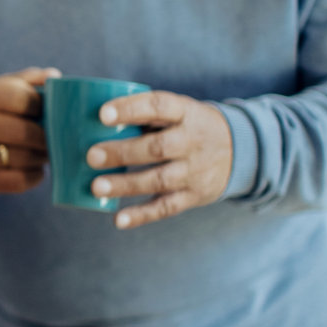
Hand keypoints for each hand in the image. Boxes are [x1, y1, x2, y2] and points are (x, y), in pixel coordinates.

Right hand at [0, 67, 60, 193]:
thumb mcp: (4, 88)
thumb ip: (31, 80)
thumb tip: (54, 78)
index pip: (21, 98)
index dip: (42, 107)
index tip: (48, 112)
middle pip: (25, 132)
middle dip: (47, 137)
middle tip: (55, 139)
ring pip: (24, 158)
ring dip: (42, 157)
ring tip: (44, 152)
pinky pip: (19, 181)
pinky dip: (34, 176)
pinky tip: (34, 168)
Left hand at [86, 90, 232, 229]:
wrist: (240, 150)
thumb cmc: (187, 126)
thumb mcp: (177, 111)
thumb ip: (143, 114)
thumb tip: (87, 120)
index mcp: (186, 113)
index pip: (159, 106)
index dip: (131, 109)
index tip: (102, 114)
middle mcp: (192, 142)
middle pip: (158, 147)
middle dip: (123, 152)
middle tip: (91, 155)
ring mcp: (195, 171)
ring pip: (159, 179)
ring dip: (126, 185)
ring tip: (96, 186)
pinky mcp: (194, 195)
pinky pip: (166, 207)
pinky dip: (142, 215)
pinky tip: (118, 219)